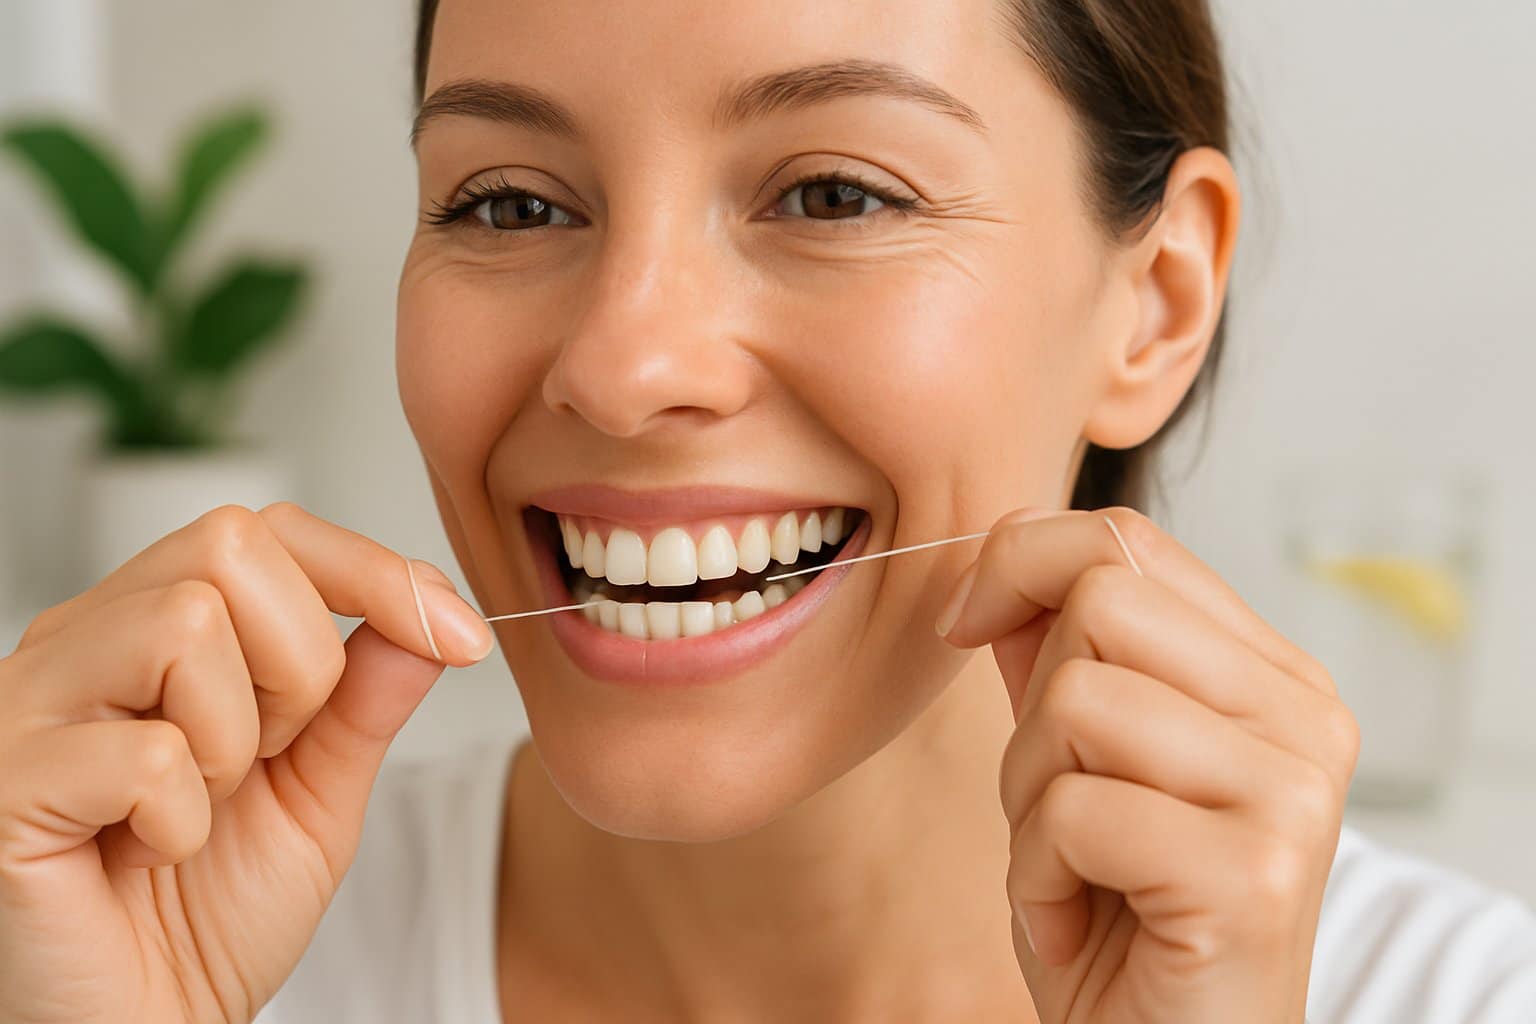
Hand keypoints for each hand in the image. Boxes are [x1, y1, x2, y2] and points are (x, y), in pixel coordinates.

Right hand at [0, 503, 493, 1023]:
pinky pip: (142, 753)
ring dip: (235, 738)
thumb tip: (428, 610)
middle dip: (297, 665)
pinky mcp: (3, 783)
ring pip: (183, 623)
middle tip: (264, 757)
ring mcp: (27, 704)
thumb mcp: (317, 791)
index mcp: (150, 629)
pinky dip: (180, 821)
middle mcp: (80, 643)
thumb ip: (364, 696)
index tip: (462, 637)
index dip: (375, 571)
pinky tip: (145, 854)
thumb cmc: (208, 918)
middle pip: (229, 547)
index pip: (266, 531)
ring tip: (200, 803)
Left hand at [937, 507, 1358, 1023]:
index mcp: (1272, 678)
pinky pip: (1074, 810)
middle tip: (1052, 804)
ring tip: (1070, 867)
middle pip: (1100, 599)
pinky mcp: (1254, 875)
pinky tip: (1074, 923)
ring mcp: (1291, 794)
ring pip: (1077, 698)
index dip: (1017, 563)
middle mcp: (1304, 719)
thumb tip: (997, 560)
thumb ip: (1054, 660)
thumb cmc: (1119, 918)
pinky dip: (1037, 876)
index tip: (962, 624)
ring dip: (1029, 798)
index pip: (1128, 542)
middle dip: (1030, 705)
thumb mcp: (1077, 765)